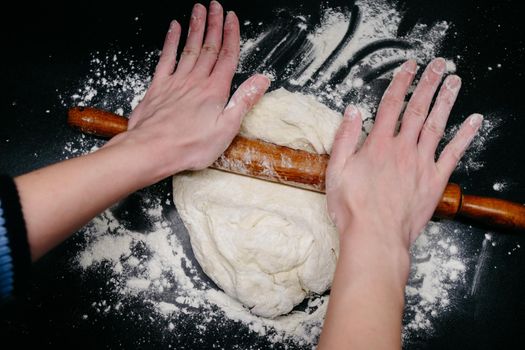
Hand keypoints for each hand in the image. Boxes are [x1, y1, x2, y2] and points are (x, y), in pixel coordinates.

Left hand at [110, 1, 269, 174]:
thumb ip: (244, 101)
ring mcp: (176, 81)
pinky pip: (166, 58)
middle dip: (214, 24)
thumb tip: (261, 80)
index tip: (232, 18)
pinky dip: (170, 41)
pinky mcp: (158, 87)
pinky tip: (174, 29)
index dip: (231, 35)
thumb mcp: (226, 129)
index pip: (227, 56)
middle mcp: (196, 81)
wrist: (152, 149)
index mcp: (214, 91)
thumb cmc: (188, 146)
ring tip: (199, 9)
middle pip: (209, 46)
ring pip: (189, 48)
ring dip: (196, 27)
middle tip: (216, 6)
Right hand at [326, 58, 481, 245]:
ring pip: (436, 124)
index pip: (390, 105)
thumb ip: (345, 138)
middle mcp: (402, 149)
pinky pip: (453, 153)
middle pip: (417, 109)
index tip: (409, 66)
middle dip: (428, 83)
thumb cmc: (353, 208)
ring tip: (454, 81)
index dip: (401, 82)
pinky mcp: (435, 180)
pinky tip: (474, 121)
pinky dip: (465, 136)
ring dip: (446, 100)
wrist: (375, 237)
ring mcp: (421, 163)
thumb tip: (352, 110)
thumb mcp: (337, 171)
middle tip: (438, 64)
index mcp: (378, 145)